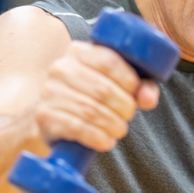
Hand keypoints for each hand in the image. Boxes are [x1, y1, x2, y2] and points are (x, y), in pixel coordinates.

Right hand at [35, 41, 160, 151]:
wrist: (56, 114)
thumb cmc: (93, 94)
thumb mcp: (118, 83)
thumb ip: (140, 86)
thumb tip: (148, 99)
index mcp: (79, 52)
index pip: (108, 61)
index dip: (128, 80)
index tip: (135, 93)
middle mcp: (60, 68)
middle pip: (103, 89)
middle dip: (124, 107)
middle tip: (128, 115)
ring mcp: (49, 92)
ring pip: (91, 110)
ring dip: (113, 124)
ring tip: (119, 129)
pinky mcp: (44, 116)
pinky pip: (76, 128)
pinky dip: (98, 137)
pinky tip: (106, 141)